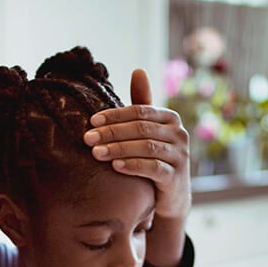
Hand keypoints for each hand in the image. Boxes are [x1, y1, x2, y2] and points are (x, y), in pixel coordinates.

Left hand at [84, 69, 190, 221]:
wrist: (170, 196)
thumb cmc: (155, 158)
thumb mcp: (148, 132)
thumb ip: (142, 104)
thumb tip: (138, 69)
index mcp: (170, 118)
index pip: (140, 111)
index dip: (114, 115)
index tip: (91, 121)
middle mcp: (179, 134)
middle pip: (141, 128)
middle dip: (112, 132)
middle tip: (87, 138)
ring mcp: (180, 155)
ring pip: (146, 147)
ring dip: (118, 149)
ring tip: (96, 153)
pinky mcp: (176, 176)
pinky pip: (153, 168)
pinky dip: (133, 165)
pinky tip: (115, 167)